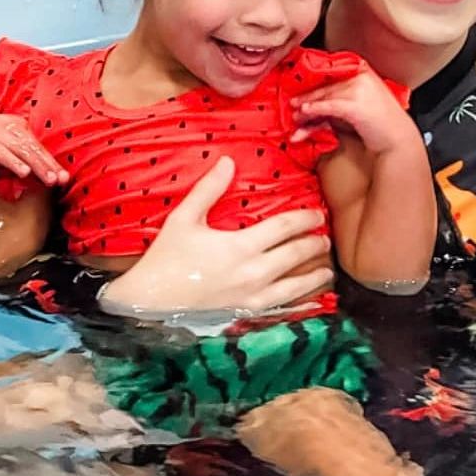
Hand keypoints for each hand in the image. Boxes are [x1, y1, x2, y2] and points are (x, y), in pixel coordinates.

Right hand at [0, 114, 68, 186]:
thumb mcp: (7, 149)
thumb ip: (22, 157)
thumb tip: (42, 175)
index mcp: (19, 126)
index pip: (39, 146)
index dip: (52, 161)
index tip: (65, 177)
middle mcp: (11, 128)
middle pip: (34, 148)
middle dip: (49, 165)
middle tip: (61, 179)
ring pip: (23, 151)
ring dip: (38, 166)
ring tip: (50, 180)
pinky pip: (2, 154)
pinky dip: (14, 162)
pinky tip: (24, 173)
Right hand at [100, 157, 333, 314]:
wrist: (150, 302)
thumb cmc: (166, 258)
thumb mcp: (184, 218)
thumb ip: (208, 189)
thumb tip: (227, 161)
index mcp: (240, 246)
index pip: (284, 228)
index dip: (304, 219)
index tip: (317, 214)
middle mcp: (252, 273)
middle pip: (295, 256)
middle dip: (314, 245)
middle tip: (326, 238)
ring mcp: (251, 298)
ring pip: (294, 287)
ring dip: (314, 277)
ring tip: (326, 270)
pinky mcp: (246, 315)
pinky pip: (280, 309)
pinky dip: (299, 304)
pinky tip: (308, 301)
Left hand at [291, 69, 417, 155]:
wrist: (398, 141)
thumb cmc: (380, 126)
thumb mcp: (359, 107)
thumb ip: (340, 101)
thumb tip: (313, 104)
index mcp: (364, 72)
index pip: (333, 75)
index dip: (316, 83)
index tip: (301, 89)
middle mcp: (362, 77)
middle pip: (327, 86)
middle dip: (308, 97)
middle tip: (294, 105)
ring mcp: (359, 90)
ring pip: (325, 96)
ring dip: (307, 107)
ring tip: (296, 116)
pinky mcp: (355, 105)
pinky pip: (329, 106)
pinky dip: (315, 108)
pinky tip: (305, 112)